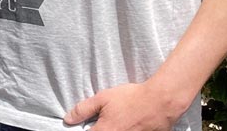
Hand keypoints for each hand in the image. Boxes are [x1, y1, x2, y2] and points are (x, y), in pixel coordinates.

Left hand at [63, 81, 186, 130]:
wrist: (159, 103)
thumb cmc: (131, 99)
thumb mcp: (104, 98)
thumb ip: (83, 109)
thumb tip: (67, 119)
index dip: (86, 129)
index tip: (89, 126)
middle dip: (99, 129)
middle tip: (109, 120)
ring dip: (113, 129)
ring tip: (119, 121)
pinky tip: (128, 125)